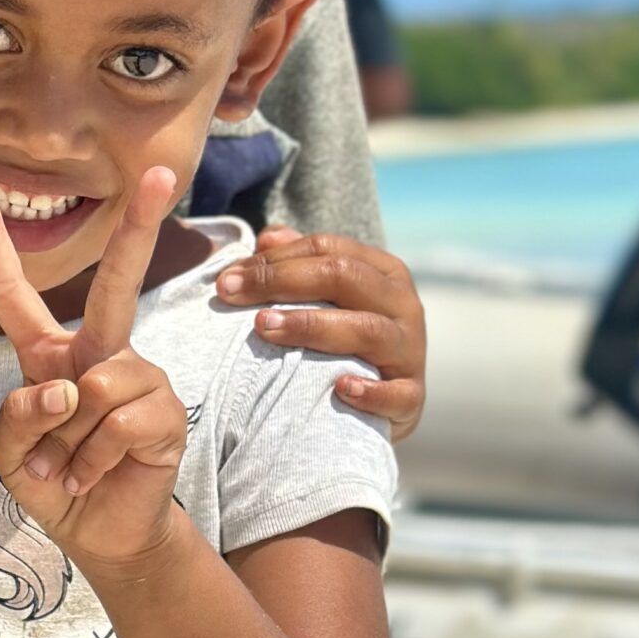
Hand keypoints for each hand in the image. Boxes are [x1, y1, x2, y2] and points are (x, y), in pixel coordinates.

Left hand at [0, 167, 188, 572]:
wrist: (99, 532)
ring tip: (69, 469)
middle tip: (158, 173)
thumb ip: (18, 419)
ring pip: (94, 388)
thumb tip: (65, 388)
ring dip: (68, 443)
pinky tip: (92, 476)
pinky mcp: (166, 412)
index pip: (14, 293)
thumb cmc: (53, 482)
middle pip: (118, 285)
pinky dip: (91, 460)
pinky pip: (117, 424)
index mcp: (49, 354)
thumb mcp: (11, 454)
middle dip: (138, 228)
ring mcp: (139, 379)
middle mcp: (99, 354)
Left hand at [213, 227, 426, 440]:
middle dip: (282, 282)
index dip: (274, 259)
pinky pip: (396, 393)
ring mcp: (410, 350)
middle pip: (344, 276)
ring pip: (367, 329)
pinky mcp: (412, 396)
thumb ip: (298, 263)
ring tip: (265, 328)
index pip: (326, 248)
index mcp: (383, 271)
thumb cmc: (345, 337)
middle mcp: (403, 304)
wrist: (385, 401)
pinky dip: (371, 391)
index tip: (227, 279)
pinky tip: (340, 388)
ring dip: (312, 326)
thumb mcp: (328, 296)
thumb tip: (267, 236)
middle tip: (231, 295)